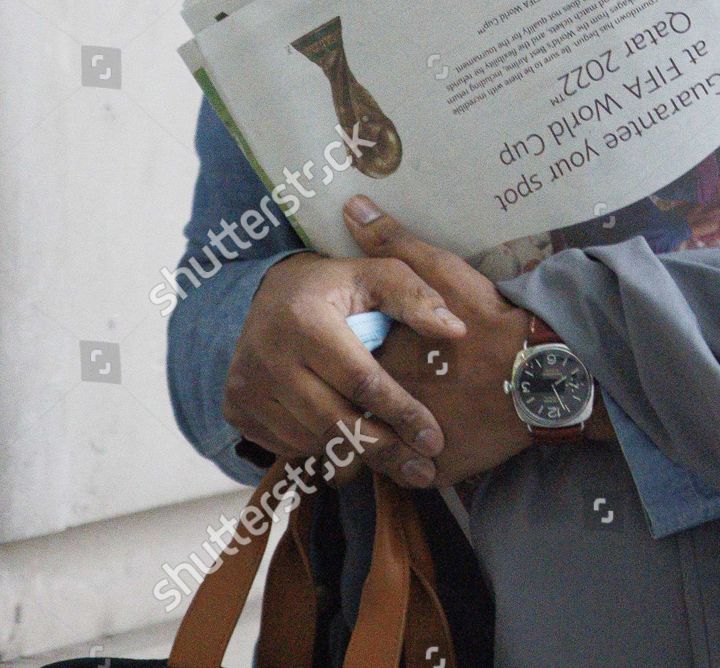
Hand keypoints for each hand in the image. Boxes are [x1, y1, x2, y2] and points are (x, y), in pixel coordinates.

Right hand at [223, 245, 469, 489]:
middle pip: (335, 422)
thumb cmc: (334, 286)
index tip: (434, 438)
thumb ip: (416, 297)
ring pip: (313, 441)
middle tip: (422, 469)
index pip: (361, 381)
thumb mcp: (376, 275)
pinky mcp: (237, 409)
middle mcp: (268, 358)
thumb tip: (456, 329)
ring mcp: (247, 388)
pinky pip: (289, 447)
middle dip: (384, 450)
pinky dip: (323, 448)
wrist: (267, 293)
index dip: (401, 412)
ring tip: (391, 454)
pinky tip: (348, 438)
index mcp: (305, 322)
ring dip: (355, 453)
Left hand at [342, 195, 534, 485]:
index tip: (351, 347)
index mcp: (382, 356)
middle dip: (350, 400)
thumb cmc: (491, 320)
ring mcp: (408, 444)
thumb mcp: (442, 270)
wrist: (545, 374)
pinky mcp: (434, 472)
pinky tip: (405, 447)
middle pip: (351, 407)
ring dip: (370, 437)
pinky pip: (404, 472)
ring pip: (371, 447)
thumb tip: (351, 206)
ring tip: (376, 421)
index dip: (344, 354)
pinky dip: (402, 463)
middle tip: (363, 387)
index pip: (340, 361)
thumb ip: (393, 242)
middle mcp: (387, 406)